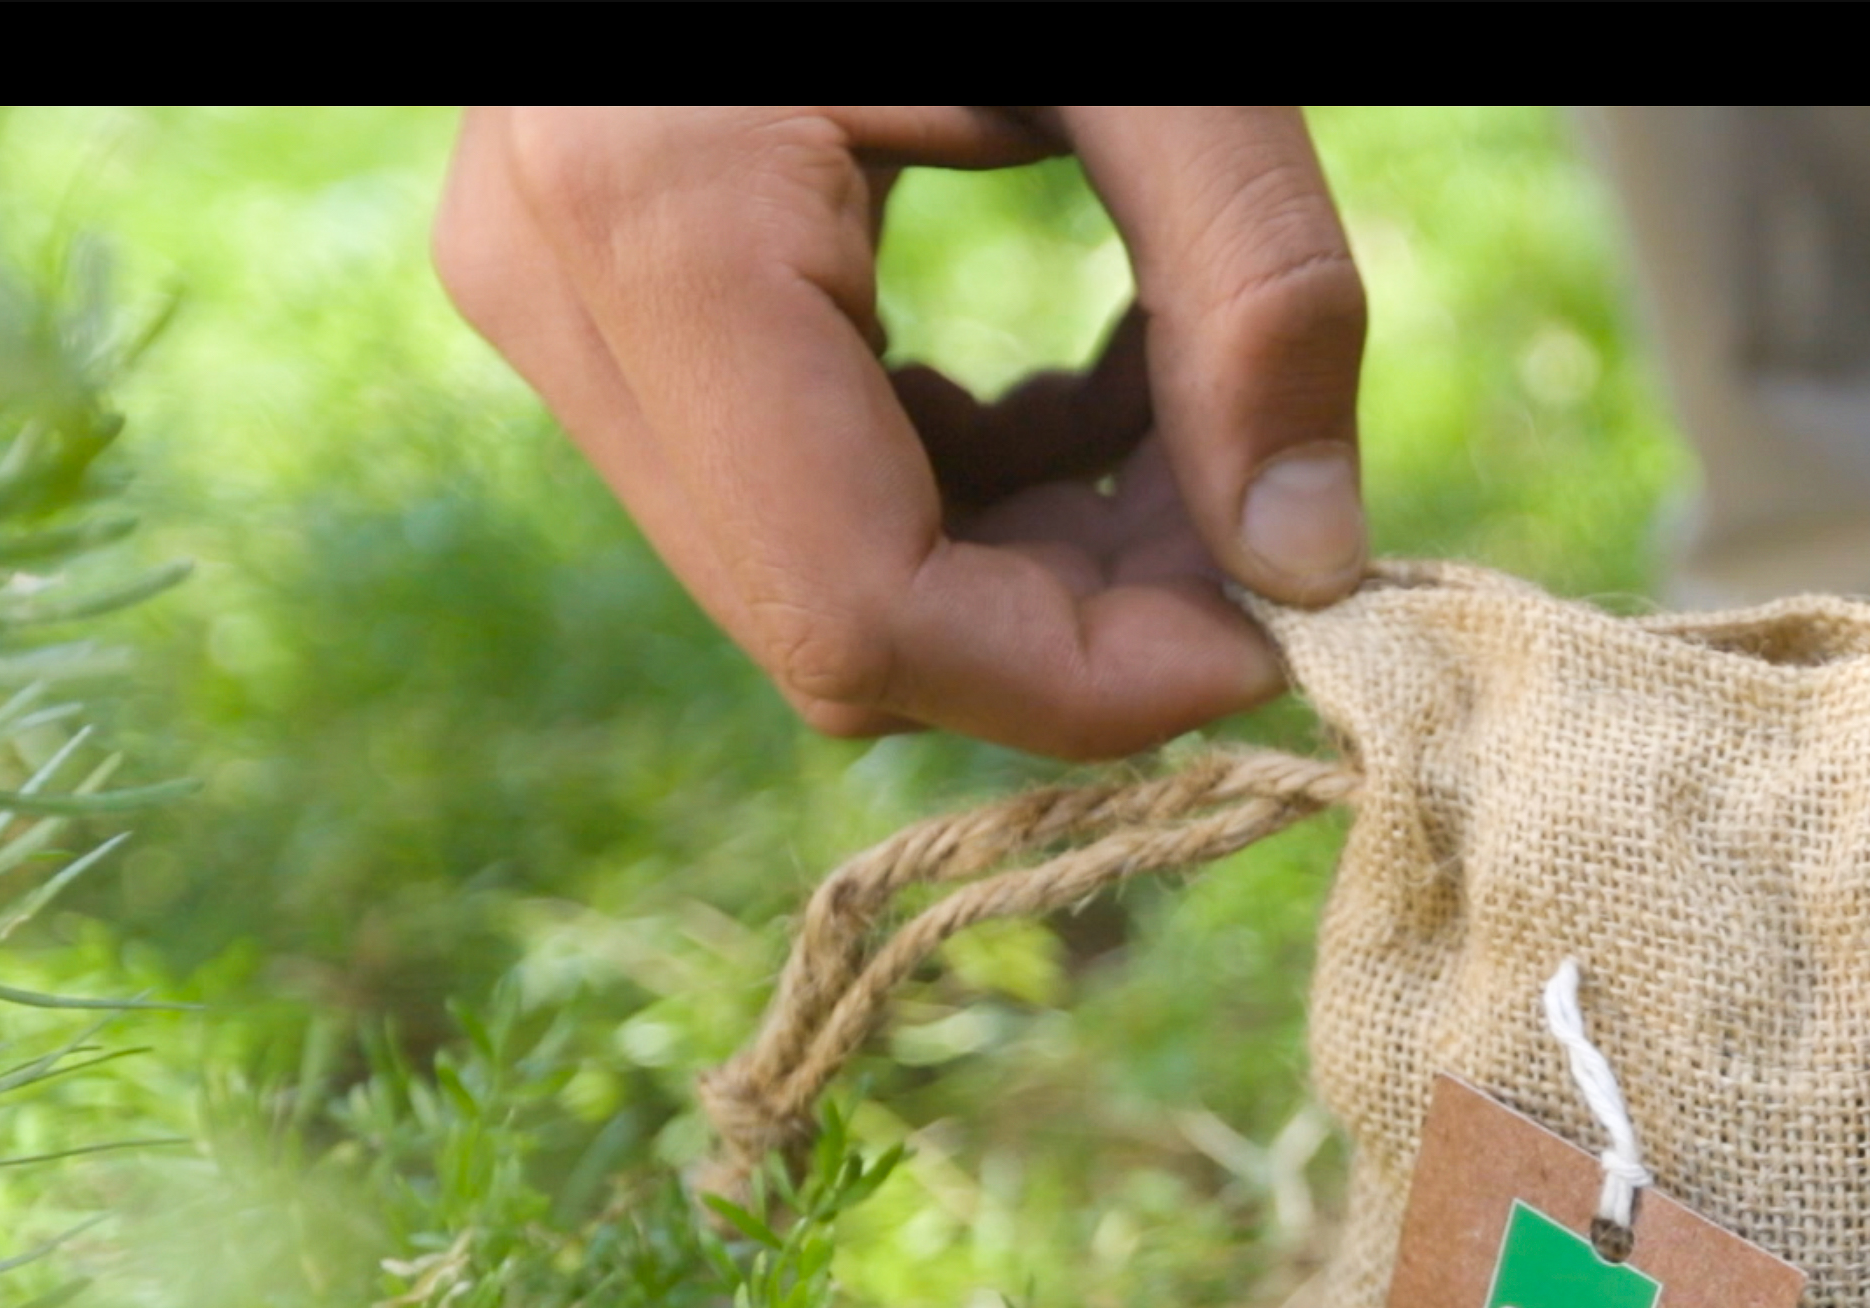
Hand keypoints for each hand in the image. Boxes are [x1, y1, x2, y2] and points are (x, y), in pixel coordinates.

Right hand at [436, 106, 1366, 761]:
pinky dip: (979, 483)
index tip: (1282, 636)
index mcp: (654, 217)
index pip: (864, 614)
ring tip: (1195, 424)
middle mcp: (554, 282)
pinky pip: (802, 489)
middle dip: (1081, 623)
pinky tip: (1103, 386)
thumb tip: (1315, 563)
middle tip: (1263, 522)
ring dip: (1044, 558)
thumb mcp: (1162, 53)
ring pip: (824, 578)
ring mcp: (555, 292)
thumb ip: (1257, 289)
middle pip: (843, 622)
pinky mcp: (601, 296)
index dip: (1088, 682)